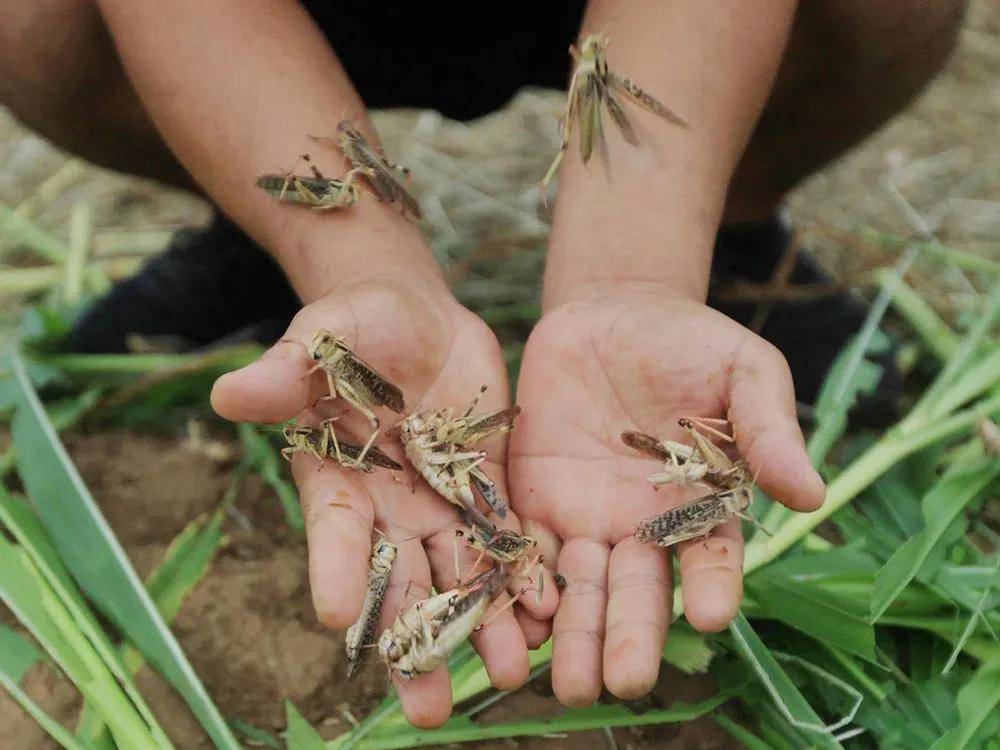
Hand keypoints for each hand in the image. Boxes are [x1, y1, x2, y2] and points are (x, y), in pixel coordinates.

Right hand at [212, 276, 557, 727]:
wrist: (417, 321)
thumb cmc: (356, 324)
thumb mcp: (322, 338)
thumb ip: (285, 370)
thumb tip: (227, 392)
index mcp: (339, 480)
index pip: (336, 534)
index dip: (336, 571)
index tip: (337, 619)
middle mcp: (389, 507)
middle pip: (400, 582)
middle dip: (416, 643)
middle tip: (428, 709)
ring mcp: (440, 504)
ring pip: (460, 575)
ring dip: (482, 626)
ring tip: (509, 677)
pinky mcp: (486, 489)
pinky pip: (505, 539)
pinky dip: (524, 576)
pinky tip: (550, 615)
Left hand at [508, 286, 824, 704]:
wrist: (611, 314)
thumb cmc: (689, 342)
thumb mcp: (742, 370)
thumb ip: (768, 427)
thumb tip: (812, 493)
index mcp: (701, 502)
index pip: (711, 554)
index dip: (714, 583)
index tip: (711, 614)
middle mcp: (643, 525)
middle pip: (638, 590)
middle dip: (631, 635)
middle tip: (625, 681)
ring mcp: (586, 517)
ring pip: (580, 587)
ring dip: (573, 634)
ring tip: (569, 682)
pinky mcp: (536, 500)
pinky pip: (525, 549)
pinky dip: (520, 586)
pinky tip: (518, 624)